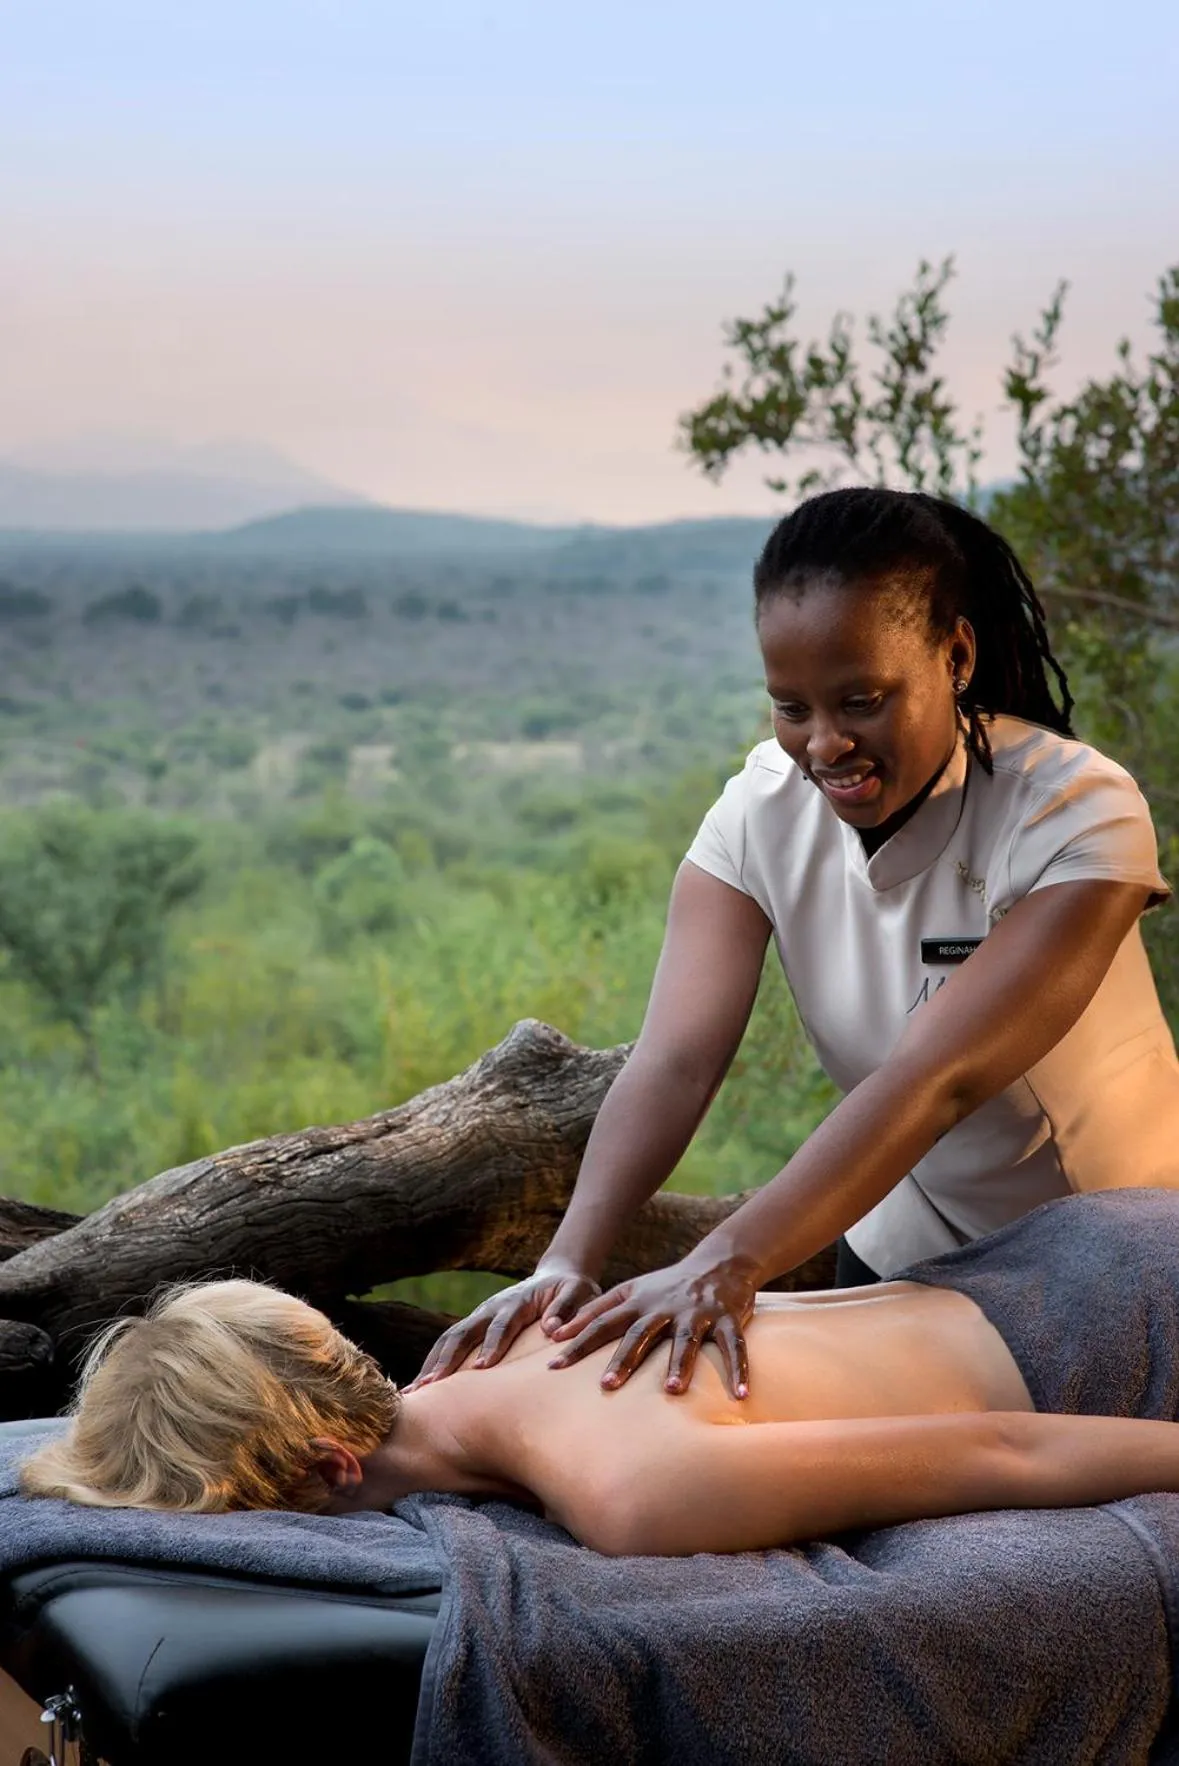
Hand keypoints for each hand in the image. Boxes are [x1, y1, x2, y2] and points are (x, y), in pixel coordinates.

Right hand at [408, 1263, 601, 1386]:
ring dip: (431, 1364)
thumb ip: (567, 1307)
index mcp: (516, 1301)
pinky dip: (433, 1365)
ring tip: (413, 1393)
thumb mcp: (580, 1291)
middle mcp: (491, 1308)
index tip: (482, 1367)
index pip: (501, 1325)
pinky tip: (421, 1390)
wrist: (556, 1278)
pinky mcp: (475, 1327)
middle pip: (463, 1333)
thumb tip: (553, 1329)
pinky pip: (449, 1346)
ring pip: (448, 1339)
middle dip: (445, 1359)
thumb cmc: (572, 1290)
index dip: (491, 1345)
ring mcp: (479, 1317)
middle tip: (431, 1387)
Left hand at [545, 1253, 757, 1397]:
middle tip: (606, 1386)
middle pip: (640, 1333)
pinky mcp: (728, 1319)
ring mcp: (697, 1313)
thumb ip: (595, 1313)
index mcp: (638, 1302)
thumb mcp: (630, 1292)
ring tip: (672, 1390)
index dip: (578, 1342)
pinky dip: (738, 1370)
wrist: (719, 1262)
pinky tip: (739, 1396)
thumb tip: (554, 1335)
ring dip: (680, 1364)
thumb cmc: (666, 1287)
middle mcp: (665, 1307)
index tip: (553, 1366)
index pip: (602, 1323)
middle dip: (624, 1359)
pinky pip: (734, 1347)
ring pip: (686, 1340)